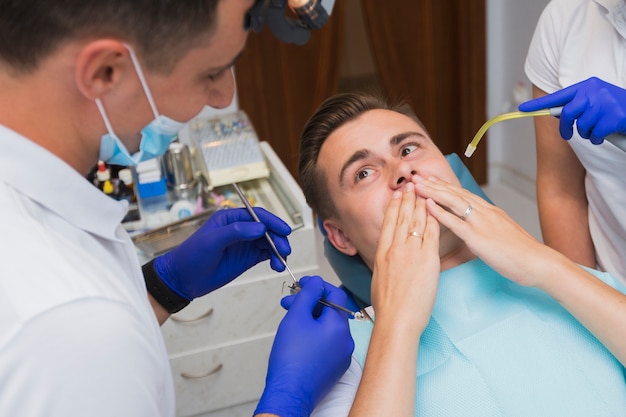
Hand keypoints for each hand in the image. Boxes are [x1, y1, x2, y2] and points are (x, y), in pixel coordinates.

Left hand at [153, 207, 290, 299]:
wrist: (183, 279)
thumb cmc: (192, 255)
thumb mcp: (212, 241)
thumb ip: (236, 232)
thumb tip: (261, 228)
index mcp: (231, 218)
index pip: (258, 215)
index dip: (273, 222)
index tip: (284, 231)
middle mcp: (241, 229)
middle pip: (267, 229)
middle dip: (278, 238)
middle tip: (284, 251)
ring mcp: (245, 244)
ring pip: (269, 243)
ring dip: (278, 251)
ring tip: (279, 263)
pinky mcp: (247, 258)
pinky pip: (266, 255)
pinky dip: (274, 259)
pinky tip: (276, 266)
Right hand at [255, 275, 353, 416]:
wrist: (289, 393)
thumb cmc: (291, 359)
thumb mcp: (296, 317)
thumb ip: (308, 294)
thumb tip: (317, 282)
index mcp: (340, 326)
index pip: (335, 294)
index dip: (317, 286)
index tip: (302, 284)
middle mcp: (346, 341)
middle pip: (331, 311)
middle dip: (310, 303)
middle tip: (290, 301)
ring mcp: (342, 356)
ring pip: (328, 328)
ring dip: (311, 319)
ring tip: (290, 320)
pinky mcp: (335, 367)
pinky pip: (327, 343)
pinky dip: (314, 335)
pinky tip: (298, 338)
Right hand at [372, 182, 439, 330]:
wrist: (396, 319)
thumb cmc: (388, 306)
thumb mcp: (379, 278)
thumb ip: (385, 263)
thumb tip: (388, 259)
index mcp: (382, 253)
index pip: (389, 223)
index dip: (394, 206)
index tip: (397, 195)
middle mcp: (395, 249)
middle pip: (402, 217)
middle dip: (408, 199)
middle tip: (412, 185)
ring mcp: (411, 253)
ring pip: (417, 222)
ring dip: (421, 204)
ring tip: (425, 191)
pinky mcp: (427, 260)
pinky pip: (431, 234)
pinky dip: (433, 220)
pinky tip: (437, 211)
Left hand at [414, 177, 547, 286]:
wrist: (539, 262)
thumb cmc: (522, 254)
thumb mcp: (502, 234)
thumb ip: (488, 228)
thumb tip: (477, 229)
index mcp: (489, 211)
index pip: (462, 194)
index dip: (444, 186)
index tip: (429, 179)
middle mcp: (485, 212)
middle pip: (455, 193)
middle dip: (433, 184)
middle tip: (415, 176)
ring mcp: (482, 223)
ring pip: (453, 202)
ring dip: (433, 192)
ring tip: (417, 185)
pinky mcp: (479, 237)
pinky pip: (456, 223)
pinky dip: (440, 212)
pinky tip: (427, 205)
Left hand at [518, 77, 625, 142]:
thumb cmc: (615, 108)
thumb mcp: (595, 101)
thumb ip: (576, 104)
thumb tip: (555, 113)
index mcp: (587, 86)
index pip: (558, 96)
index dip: (539, 104)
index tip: (522, 108)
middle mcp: (595, 91)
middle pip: (567, 114)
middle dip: (565, 128)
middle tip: (567, 135)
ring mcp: (605, 103)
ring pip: (582, 127)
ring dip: (587, 133)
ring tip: (598, 129)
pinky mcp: (614, 117)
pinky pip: (595, 135)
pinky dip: (597, 139)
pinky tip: (605, 134)